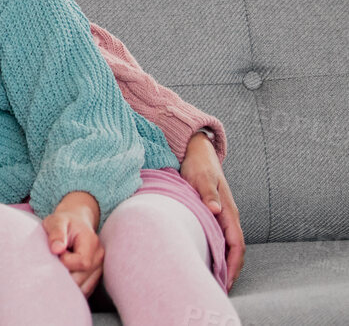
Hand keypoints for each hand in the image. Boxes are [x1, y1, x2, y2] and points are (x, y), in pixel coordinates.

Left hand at [43, 192, 103, 294]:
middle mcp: (99, 258)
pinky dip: (72, 288)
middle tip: (54, 261)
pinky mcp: (94, 277)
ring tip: (59, 267)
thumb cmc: (63, 222)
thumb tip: (56, 249)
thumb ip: (56, 233)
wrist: (75, 223)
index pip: (82, 263)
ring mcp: (99, 269)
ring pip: (83, 288)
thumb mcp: (56, 221)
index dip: (65, 262)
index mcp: (92, 243)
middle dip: (64, 274)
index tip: (56, 253)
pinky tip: (63, 276)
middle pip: (82, 278)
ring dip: (67, 283)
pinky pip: (84, 290)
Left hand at [181, 131, 243, 286]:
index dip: (233, 263)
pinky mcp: (215, 212)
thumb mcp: (200, 176)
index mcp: (228, 210)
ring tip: (216, 278)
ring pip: (228, 243)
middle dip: (231, 268)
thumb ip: (207, 193)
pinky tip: (209, 257)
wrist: (198, 150)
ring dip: (225, 261)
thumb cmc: (198, 163)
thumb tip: (215, 209)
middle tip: (221, 286)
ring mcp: (222, 214)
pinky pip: (221, 236)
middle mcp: (228, 215)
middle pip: (235, 248)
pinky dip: (219, 250)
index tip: (227, 279)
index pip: (236, 243)